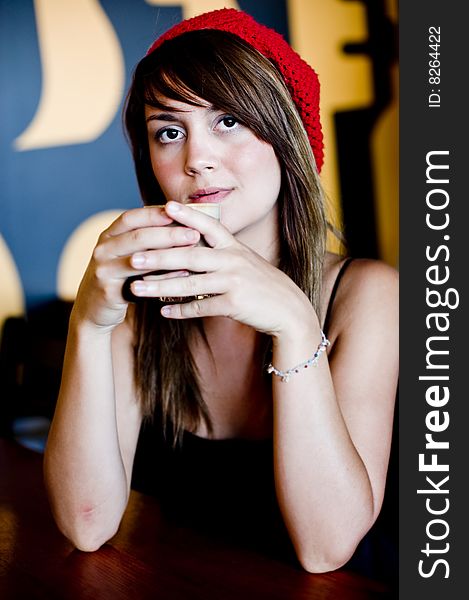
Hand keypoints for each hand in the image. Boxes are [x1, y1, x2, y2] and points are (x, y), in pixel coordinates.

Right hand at [72, 205, 200, 330]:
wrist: (93, 311)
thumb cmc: (119, 279)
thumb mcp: (126, 255)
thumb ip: (145, 241)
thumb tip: (181, 222)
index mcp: (108, 236)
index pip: (131, 218)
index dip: (154, 213)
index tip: (180, 211)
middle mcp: (103, 249)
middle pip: (137, 236)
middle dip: (168, 233)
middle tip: (194, 233)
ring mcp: (103, 270)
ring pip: (138, 260)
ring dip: (167, 254)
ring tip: (191, 253)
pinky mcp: (108, 292)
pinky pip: (140, 284)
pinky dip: (163, 279)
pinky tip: (182, 275)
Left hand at [129, 202, 316, 337]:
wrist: (288, 309)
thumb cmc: (261, 284)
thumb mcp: (244, 261)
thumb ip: (220, 252)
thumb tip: (190, 245)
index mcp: (234, 247)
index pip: (209, 225)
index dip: (187, 215)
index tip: (165, 207)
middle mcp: (233, 260)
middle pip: (190, 255)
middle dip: (159, 256)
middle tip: (134, 257)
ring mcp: (234, 282)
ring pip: (190, 283)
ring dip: (161, 286)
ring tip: (137, 289)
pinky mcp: (234, 304)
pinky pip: (202, 307)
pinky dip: (181, 310)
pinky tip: (163, 312)